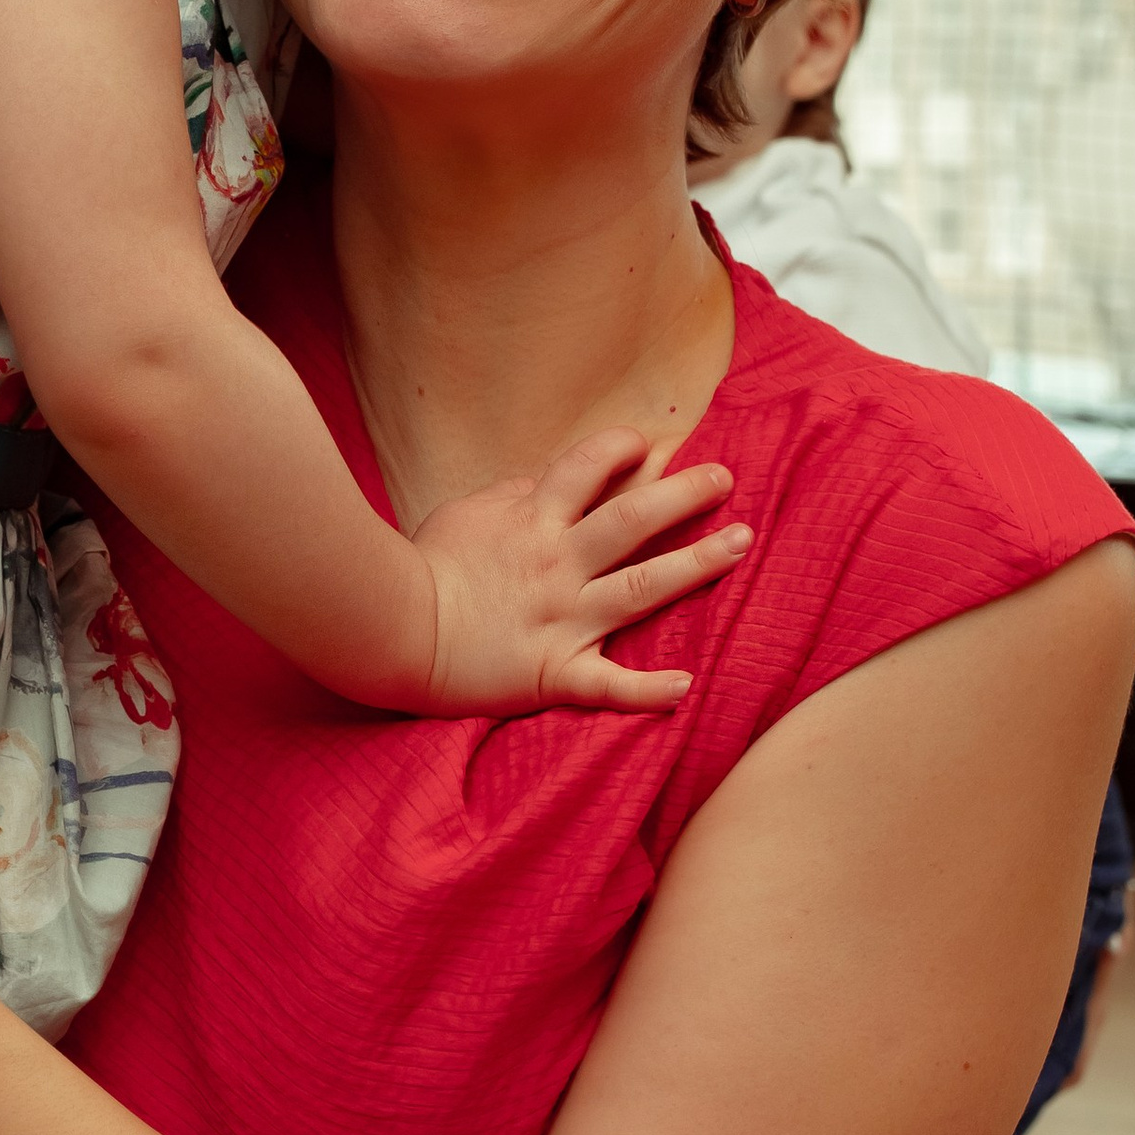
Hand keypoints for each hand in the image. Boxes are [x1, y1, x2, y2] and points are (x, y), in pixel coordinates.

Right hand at [410, 429, 750, 715]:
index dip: (620, 450)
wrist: (393, 631)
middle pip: (632, 519)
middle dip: (684, 494)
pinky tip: (686, 687)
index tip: (649, 445)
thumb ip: (513, 496)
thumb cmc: (423, 569)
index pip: (586, 469)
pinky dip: (647, 689)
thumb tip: (549, 480)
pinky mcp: (554, 672)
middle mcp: (557, 564)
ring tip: (741, 544)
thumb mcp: (464, 514)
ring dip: (697, 564)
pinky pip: (607, 685)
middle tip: (725, 479)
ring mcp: (561, 619)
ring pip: (642, 587)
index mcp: (530, 522)